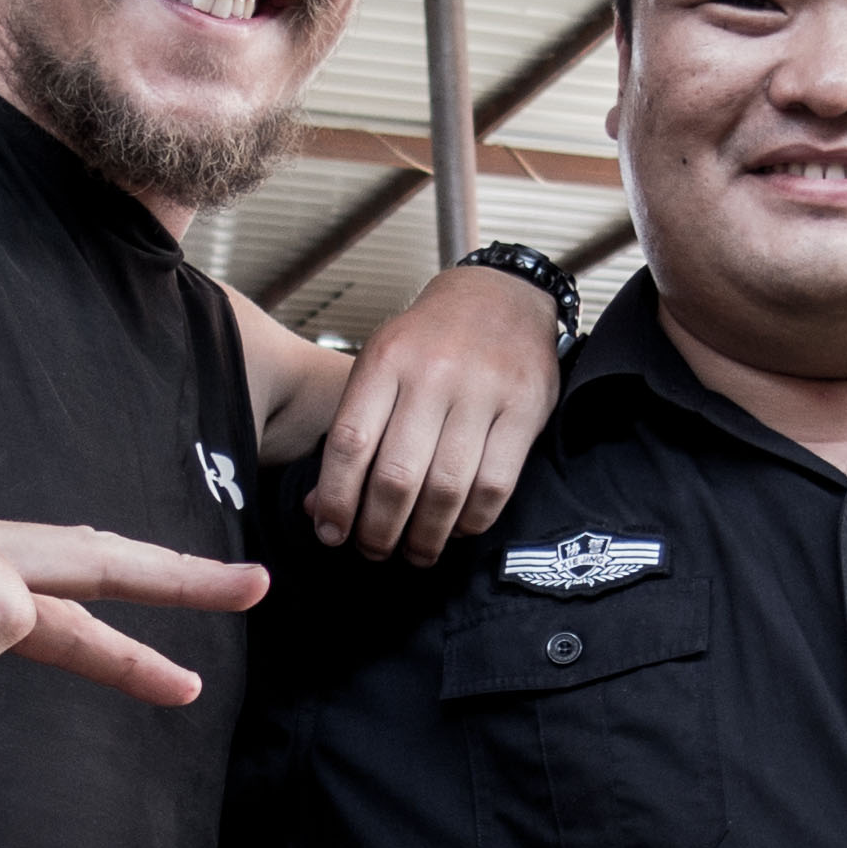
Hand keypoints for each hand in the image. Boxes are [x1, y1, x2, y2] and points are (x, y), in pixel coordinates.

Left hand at [306, 263, 563, 564]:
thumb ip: (353, 432)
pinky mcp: (525, 409)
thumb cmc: (431, 341)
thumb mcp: (380, 367)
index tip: (331, 533)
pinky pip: (495, 485)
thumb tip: (321, 508)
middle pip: (397, 476)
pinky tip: (456, 529)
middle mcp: (433, 374)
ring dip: (425, 536)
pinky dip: (471, 521)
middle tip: (374, 550)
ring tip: (414, 551)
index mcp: (387, 360)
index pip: (350, 443)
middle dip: (379, 529)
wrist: (501, 296)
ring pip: (446, 488)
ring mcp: (483, 391)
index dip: (336, 499)